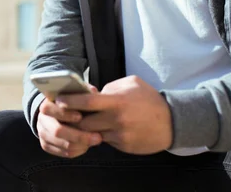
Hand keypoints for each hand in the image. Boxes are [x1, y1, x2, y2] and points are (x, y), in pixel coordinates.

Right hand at [36, 92, 102, 157]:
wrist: (59, 114)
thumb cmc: (71, 102)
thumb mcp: (75, 93)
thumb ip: (83, 91)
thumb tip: (93, 91)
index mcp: (47, 104)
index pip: (49, 109)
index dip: (65, 113)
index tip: (80, 116)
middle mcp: (42, 119)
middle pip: (57, 130)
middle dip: (79, 135)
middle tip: (97, 137)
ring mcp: (43, 134)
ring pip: (62, 144)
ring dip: (81, 144)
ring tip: (95, 140)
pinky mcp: (46, 146)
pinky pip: (63, 153)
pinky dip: (77, 151)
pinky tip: (87, 145)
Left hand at [56, 75, 172, 154]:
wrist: (172, 122)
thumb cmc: (149, 99)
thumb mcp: (131, 84)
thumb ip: (110, 87)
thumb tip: (92, 92)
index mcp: (116, 101)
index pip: (87, 102)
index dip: (70, 101)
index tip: (58, 100)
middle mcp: (116, 119)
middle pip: (84, 122)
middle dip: (74, 119)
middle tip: (66, 114)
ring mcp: (119, 134)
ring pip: (93, 133)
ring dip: (87, 128)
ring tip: (85, 121)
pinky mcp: (123, 146)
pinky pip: (105, 140)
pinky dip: (102, 134)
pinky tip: (106, 128)